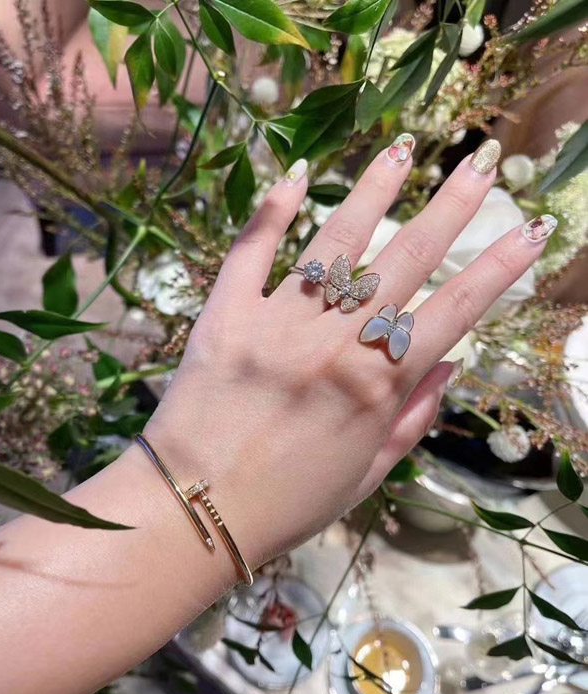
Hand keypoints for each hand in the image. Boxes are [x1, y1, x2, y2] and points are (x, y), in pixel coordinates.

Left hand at [142, 137, 553, 574]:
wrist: (195, 513)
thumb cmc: (288, 504)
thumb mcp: (367, 475)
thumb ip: (413, 418)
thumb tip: (452, 365)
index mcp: (376, 387)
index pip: (454, 313)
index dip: (498, 269)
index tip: (530, 231)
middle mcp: (334, 343)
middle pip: (406, 262)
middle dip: (452, 208)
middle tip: (480, 162)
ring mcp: (277, 321)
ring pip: (337, 243)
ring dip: (375, 191)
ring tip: (404, 148)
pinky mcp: (226, 314)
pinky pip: (252, 250)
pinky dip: (273, 209)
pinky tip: (297, 172)